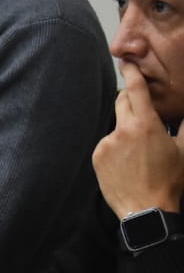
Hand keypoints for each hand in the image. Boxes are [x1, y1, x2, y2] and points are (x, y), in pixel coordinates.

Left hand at [93, 61, 183, 218]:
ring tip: (140, 154)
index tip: (126, 62)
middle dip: (130, 99)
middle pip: (122, 102)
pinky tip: (128, 164)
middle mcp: (123, 129)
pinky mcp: (97, 156)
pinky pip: (108, 144)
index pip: (136, 90)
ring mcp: (107, 143)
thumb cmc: (169, 181)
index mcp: (146, 125)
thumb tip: (182, 112)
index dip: (131, 73)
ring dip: (126, 131)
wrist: (145, 209)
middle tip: (141, 108)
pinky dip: (117, 148)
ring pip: (116, 126)